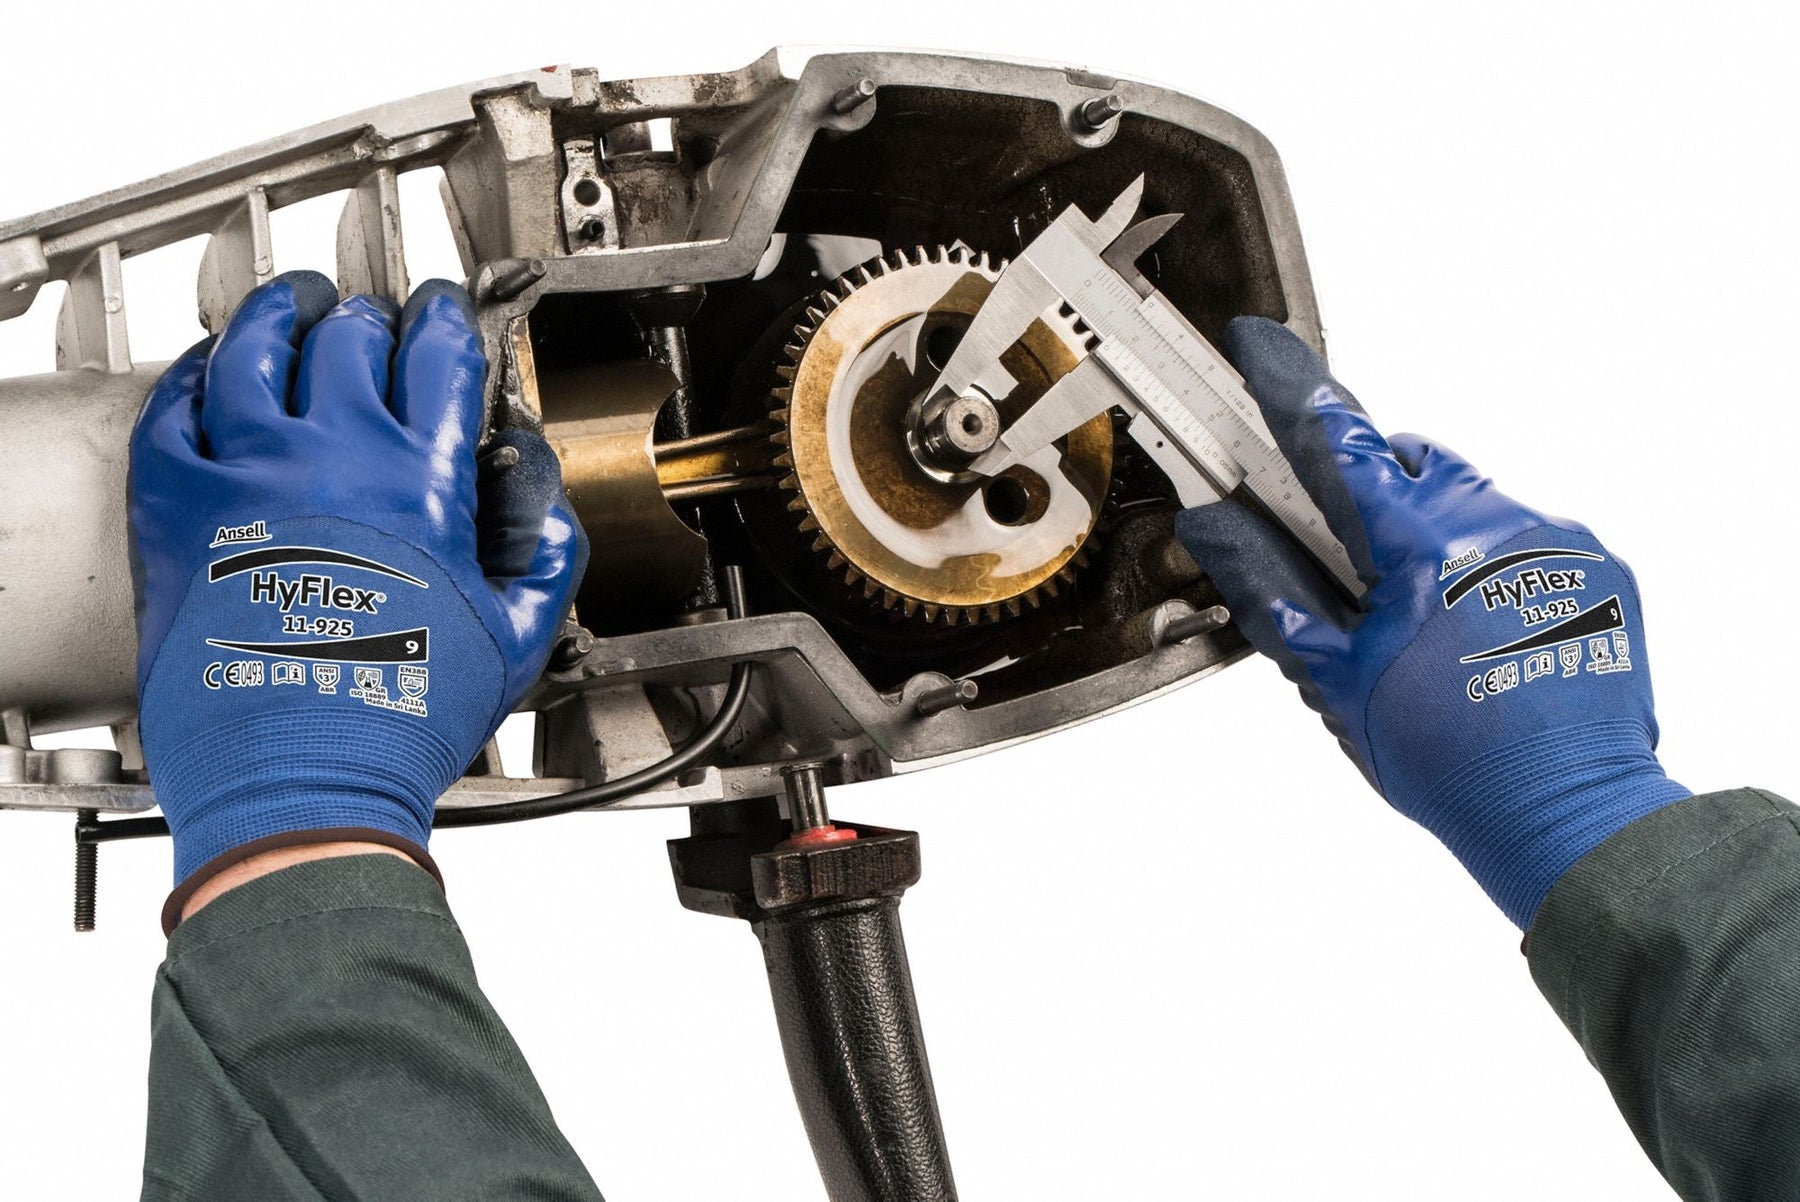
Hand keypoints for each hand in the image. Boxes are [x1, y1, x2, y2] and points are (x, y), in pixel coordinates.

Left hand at [130, 272, 585, 911]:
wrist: (300, 777)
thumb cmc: (400, 719)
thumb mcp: (517, 639)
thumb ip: (545, 557)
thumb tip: (546, 506)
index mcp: (422, 480)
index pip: (438, 355)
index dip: (446, 320)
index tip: (444, 314)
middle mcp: (334, 456)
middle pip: (351, 336)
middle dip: (373, 316)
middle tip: (377, 319)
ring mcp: (247, 473)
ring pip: (255, 347)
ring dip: (280, 313)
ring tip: (291, 305)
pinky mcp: (178, 507)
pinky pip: (174, 408)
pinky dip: (194, 374)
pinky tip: (209, 367)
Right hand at [1174, 317, 1687, 926]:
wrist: (1568, 815)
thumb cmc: (1452, 762)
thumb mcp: (1334, 678)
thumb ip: (1269, 587)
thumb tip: (1214, 526)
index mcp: (1424, 544)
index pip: (1341, 440)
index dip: (1289, 389)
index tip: (1259, 346)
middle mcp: (1500, 522)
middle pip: (1409, 465)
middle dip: (1368, 492)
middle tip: (1348, 563)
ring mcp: (1557, 540)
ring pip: (1469, 498)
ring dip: (1433, 533)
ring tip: (1422, 620)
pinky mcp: (1599, 565)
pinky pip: (1525, 532)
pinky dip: (1490, 561)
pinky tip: (1478, 630)